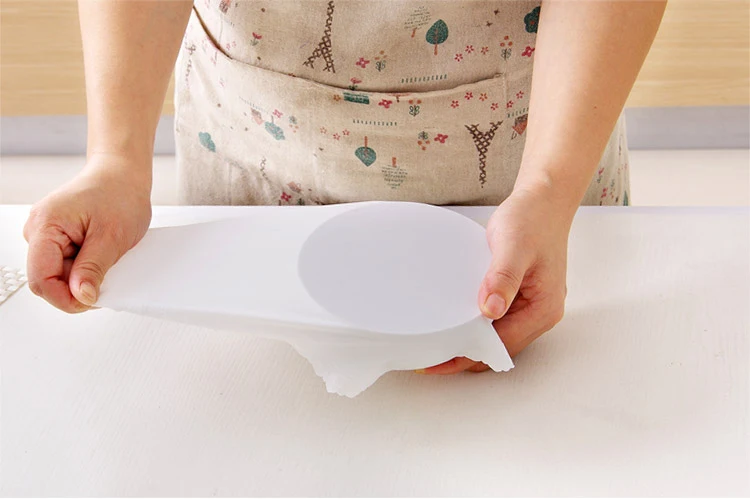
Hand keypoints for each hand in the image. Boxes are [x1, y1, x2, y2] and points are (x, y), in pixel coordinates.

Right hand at [23, 154, 151, 312]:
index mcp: (45, 226)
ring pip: (59, 273)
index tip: (91, 301)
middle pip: (49, 278)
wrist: (122, 174)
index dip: (65, 298)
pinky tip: (101, 255)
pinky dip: (85, 266)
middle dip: (77, 285)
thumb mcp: (112, 237)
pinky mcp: (57, 237)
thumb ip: (92, 269)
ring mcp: (46, 234)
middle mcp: (38, 229)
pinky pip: (66, 263)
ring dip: (83, 274)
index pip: (41, 279)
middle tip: (108, 276)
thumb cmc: (119, 194)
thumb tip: (81, 297)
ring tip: (107, 256)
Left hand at [419, 187, 571, 373]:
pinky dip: (474, 325)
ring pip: (495, 337)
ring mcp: (530, 306)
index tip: (435, 362)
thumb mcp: (514, 246)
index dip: (466, 356)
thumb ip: (502, 278)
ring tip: (435, 342)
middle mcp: (540, 313)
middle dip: (463, 356)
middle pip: (497, 348)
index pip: (500, 346)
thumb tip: (489, 310)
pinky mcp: (520, 297)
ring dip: (468, 342)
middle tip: (427, 357)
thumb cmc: (532, 219)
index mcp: (543, 309)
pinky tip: (453, 322)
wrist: (543, 199)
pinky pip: (495, 321)